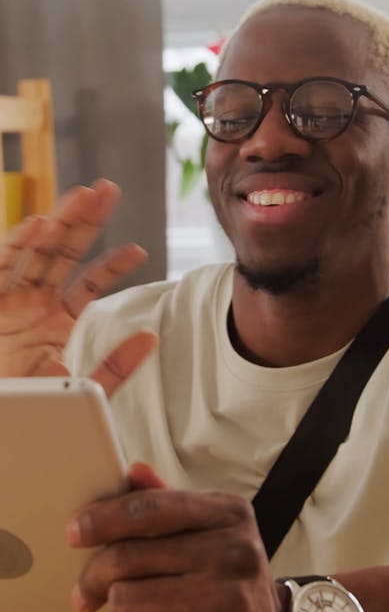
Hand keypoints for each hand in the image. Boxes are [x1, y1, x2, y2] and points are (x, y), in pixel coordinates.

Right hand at [0, 179, 155, 393]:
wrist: (2, 422)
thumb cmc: (28, 407)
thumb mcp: (78, 388)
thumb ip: (114, 366)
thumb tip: (150, 339)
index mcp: (56, 321)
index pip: (89, 283)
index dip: (113, 264)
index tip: (140, 250)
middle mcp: (32, 304)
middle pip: (63, 252)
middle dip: (86, 220)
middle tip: (109, 190)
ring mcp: (8, 300)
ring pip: (35, 250)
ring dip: (58, 220)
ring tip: (84, 194)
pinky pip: (0, 267)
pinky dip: (16, 244)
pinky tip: (38, 224)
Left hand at [66, 464, 305, 611]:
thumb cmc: (226, 586)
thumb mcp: (210, 533)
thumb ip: (169, 502)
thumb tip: (134, 471)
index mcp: (230, 513)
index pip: (151, 508)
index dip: (103, 518)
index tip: (75, 531)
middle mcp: (234, 553)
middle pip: (127, 556)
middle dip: (96, 575)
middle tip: (86, 592)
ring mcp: (225, 601)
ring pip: (125, 599)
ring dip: (122, 610)